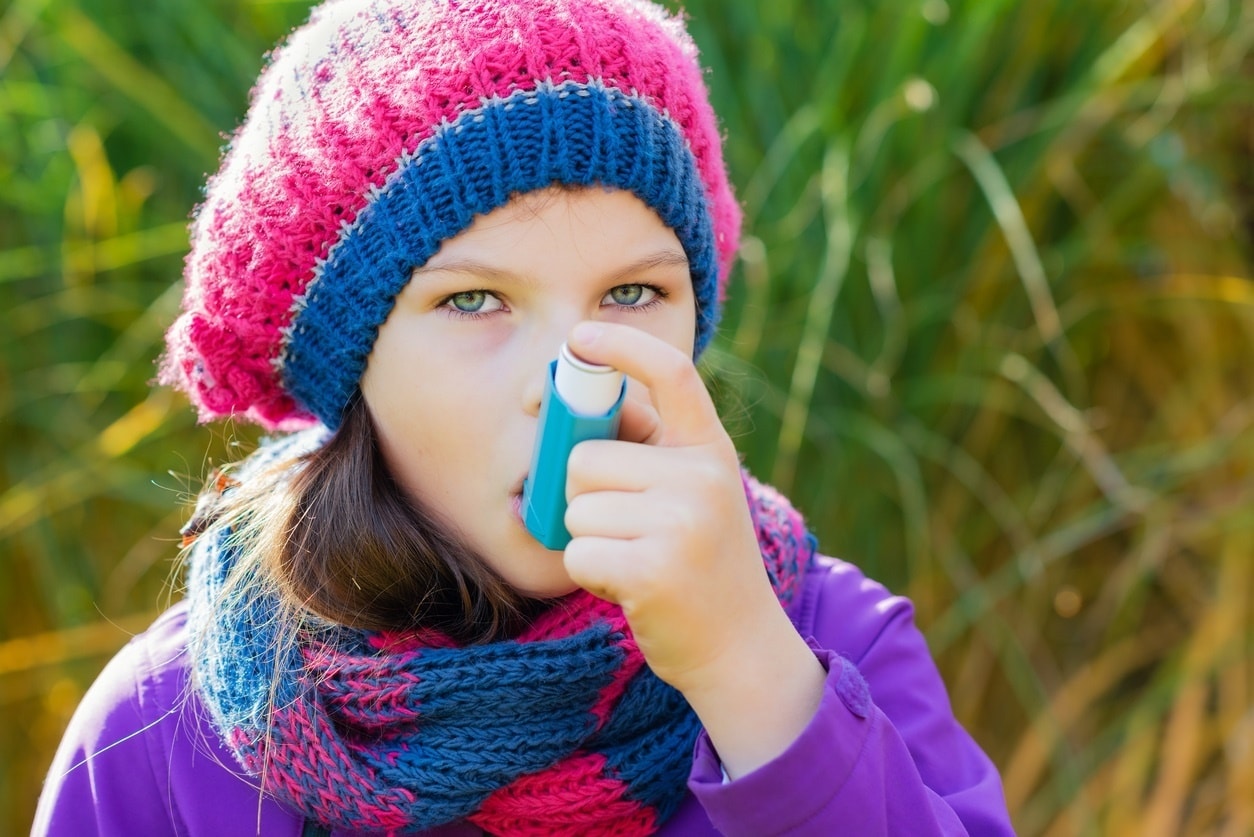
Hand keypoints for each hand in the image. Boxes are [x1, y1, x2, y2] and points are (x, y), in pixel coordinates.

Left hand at [563, 322, 824, 776]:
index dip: (622, 346)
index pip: (671, 373)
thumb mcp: (693, 495)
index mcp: (711, 447)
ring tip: (636, 561)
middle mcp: (703, 474)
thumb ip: (647, 450)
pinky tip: (631, 587)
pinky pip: (578, 551)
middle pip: (586, 457)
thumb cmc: (700, 566)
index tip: (578, 337)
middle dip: (585, 495)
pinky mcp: (655, 567)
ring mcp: (682, 520)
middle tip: (629, 531)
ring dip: (589, 540)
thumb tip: (563, 411)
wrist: (742, 650)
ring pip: (576, 506)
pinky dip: (590, 575)